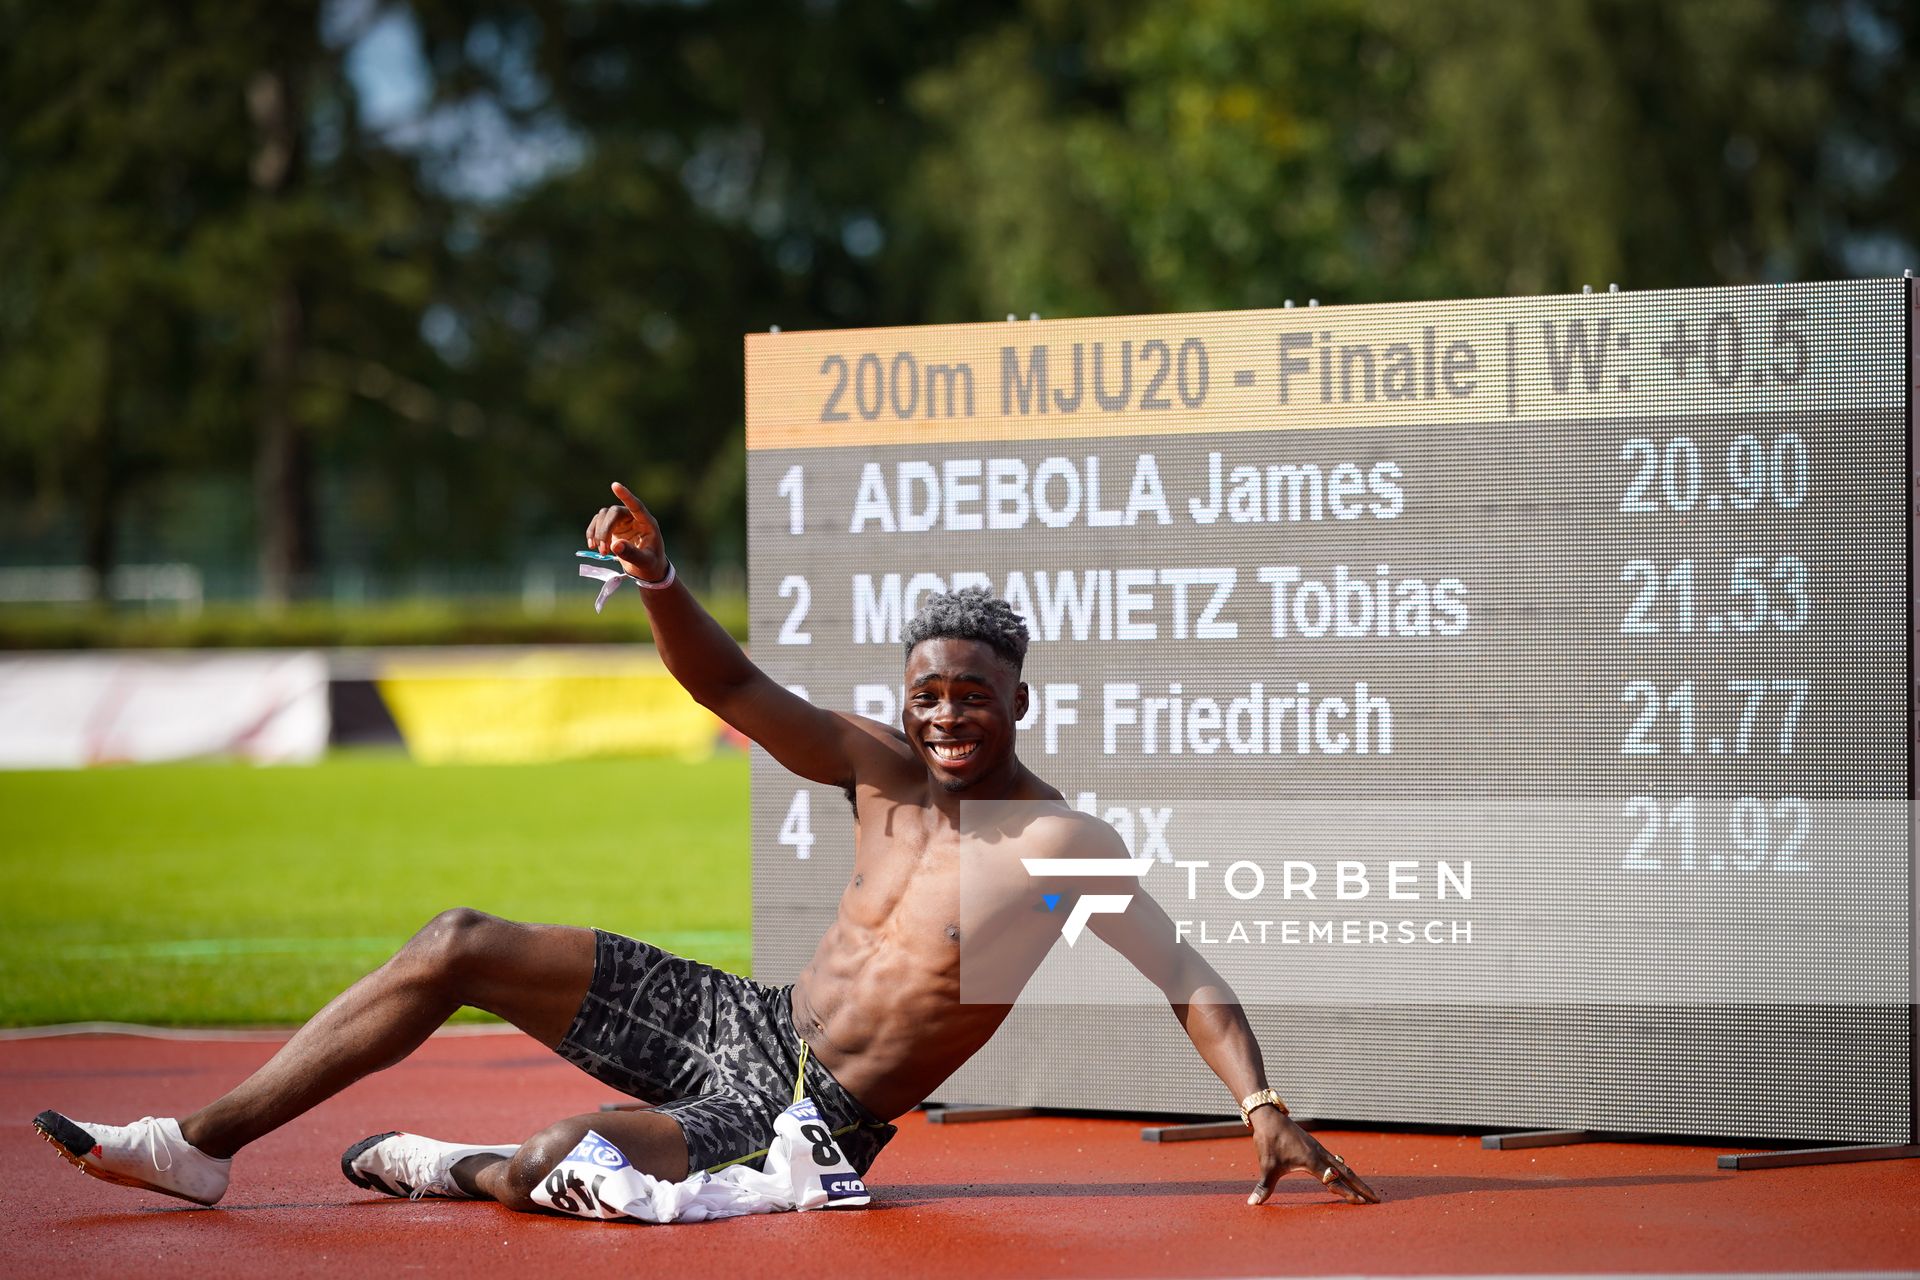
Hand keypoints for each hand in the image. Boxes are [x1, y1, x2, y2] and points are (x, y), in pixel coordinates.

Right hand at [585, 482, 669, 582]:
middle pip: (614, 513)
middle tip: (603, 550)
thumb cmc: (650, 564)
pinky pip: (597, 523)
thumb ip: (632, 553)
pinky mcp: (612, 527)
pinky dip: (592, 533)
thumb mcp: (644, 562)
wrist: (647, 569)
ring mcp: (622, 521)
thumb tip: (615, 545)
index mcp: (647, 523)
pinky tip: (592, 546)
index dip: (626, 496)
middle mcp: (633, 518)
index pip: (636, 506)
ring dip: (598, 532)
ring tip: (601, 552)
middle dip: (605, 529)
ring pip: (603, 516)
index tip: (614, 485)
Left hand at [1247, 1110, 1379, 1205]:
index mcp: (1312, 1161)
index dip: (1347, 1193)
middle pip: (1347, 1173)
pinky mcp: (1314, 1147)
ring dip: (1355, 1179)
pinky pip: (1335, 1160)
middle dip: (1362, 1187)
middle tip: (1376, 1200)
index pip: (1334, 1181)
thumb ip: (1264, 1187)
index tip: (1361, 1203)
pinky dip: (1344, 1170)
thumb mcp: (1266, 1166)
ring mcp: (1319, 1150)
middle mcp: (1320, 1155)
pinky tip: (1345, 1175)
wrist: (1268, 1117)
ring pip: (1343, 1166)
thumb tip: (1253, 1204)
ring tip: (1367, 1191)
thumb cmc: (1268, 1141)